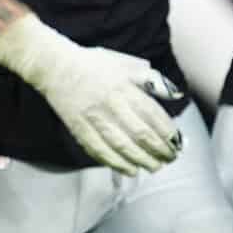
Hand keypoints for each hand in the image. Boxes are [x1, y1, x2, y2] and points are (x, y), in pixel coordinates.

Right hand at [0, 14, 182, 176]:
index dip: (168, 132)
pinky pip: (99, 150)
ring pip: (122, 146)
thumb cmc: (93, 64)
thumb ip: (151, 78)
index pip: (152, 114)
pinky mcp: (79, 128)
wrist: (54, 66)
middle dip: (159, 151)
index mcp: (123, 86)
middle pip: (140, 133)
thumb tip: (174, 93)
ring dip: (142, 160)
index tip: (178, 142)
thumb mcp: (125, 63)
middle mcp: (109, 103)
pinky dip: (116, 163)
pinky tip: (129, 169)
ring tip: (154, 167)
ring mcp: (92, 117)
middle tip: (170, 158)